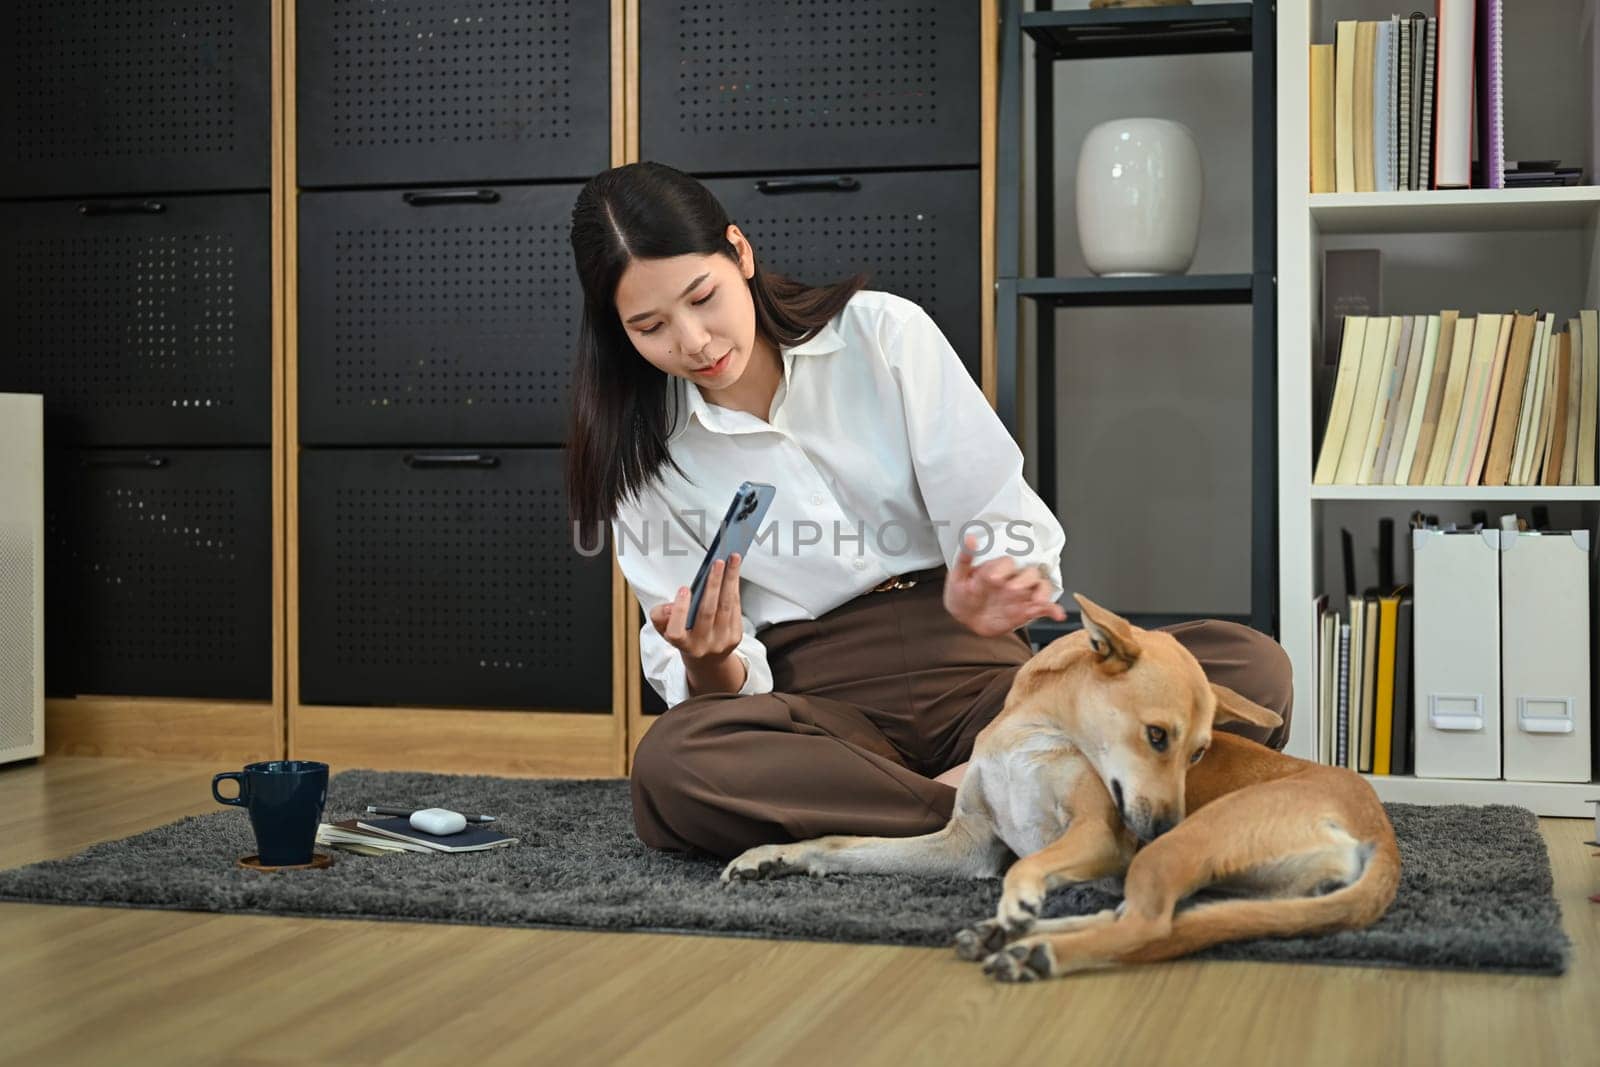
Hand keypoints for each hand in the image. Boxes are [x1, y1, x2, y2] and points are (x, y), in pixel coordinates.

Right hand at [649, 553, 747, 693]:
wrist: (706, 660)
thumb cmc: (683, 636)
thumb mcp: (665, 628)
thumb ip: (661, 616)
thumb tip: (673, 604)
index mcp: (681, 645)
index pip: (676, 632)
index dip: (679, 611)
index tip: (684, 589)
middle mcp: (702, 646)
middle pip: (708, 612)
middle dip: (713, 584)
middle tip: (718, 562)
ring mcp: (721, 643)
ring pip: (726, 607)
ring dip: (730, 580)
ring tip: (732, 559)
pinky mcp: (735, 637)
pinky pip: (735, 608)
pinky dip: (734, 588)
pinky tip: (734, 573)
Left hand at [943, 534, 1066, 637]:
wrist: (965, 617)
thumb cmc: (963, 595)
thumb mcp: (958, 577)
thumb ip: (965, 558)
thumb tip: (970, 538)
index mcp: (998, 570)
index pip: (1007, 562)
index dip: (1002, 568)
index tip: (992, 577)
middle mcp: (1013, 580)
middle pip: (1029, 573)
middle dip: (1024, 580)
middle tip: (1012, 589)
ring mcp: (1022, 595)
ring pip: (1041, 587)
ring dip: (1042, 592)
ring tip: (1038, 601)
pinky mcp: (1027, 610)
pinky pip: (1045, 608)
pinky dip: (1054, 610)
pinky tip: (1057, 614)